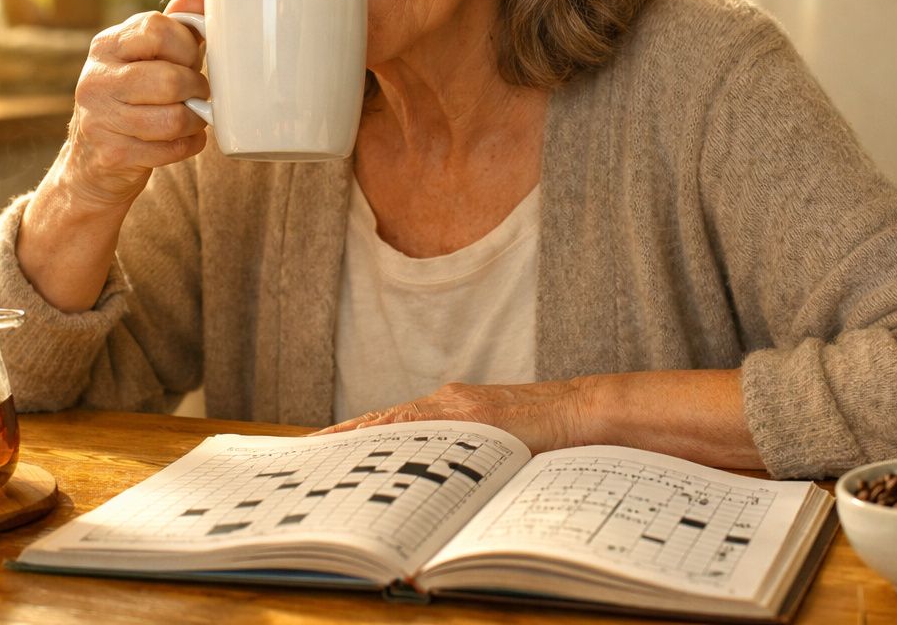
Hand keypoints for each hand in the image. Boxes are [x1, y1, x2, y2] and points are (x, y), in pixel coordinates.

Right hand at [58, 0, 210, 210]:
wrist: (91, 159)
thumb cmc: (133, 99)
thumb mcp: (147, 58)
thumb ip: (174, 29)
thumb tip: (199, 0)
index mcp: (106, 45)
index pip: (157, 29)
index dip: (187, 46)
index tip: (191, 60)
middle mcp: (96, 78)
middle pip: (169, 79)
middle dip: (197, 88)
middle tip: (200, 94)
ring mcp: (99, 118)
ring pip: (173, 118)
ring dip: (196, 120)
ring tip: (195, 117)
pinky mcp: (111, 153)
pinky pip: (170, 149)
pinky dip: (189, 145)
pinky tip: (184, 139)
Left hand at [314, 379, 592, 453]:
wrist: (585, 413)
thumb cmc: (550, 439)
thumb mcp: (499, 451)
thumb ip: (469, 459)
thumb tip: (440, 496)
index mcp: (456, 409)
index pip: (400, 423)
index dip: (364, 434)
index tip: (330, 445)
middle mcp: (451, 400)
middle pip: (388, 418)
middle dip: (348, 435)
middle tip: (310, 448)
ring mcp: (459, 404)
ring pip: (397, 418)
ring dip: (359, 434)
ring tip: (324, 447)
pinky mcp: (471, 411)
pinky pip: (421, 422)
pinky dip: (390, 432)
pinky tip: (367, 442)